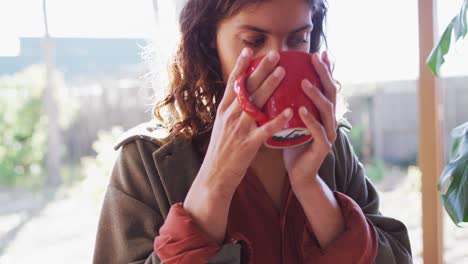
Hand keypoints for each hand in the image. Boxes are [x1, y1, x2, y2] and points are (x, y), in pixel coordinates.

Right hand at [183, 48, 291, 242]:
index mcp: (223, 110)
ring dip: (270, 86)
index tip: (250, 50)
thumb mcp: (222, 126)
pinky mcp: (248, 144)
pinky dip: (276, 120)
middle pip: (247, 88)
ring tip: (283, 72)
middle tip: (275, 55)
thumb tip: (242, 96)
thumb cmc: (221, 151)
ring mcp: (238, 129)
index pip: (233, 84)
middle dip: (261, 70)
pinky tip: (288, 112)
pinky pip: (264, 130)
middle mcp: (230, 116)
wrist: (214, 176)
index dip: (241, 66)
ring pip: (256, 103)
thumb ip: (232, 111)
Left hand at [283, 51, 338, 192]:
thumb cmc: (292, 145)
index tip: (318, 53)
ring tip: (303, 82)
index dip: (324, 70)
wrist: (298, 174)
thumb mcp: (291, 120)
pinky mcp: (323, 148)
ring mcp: (328, 134)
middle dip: (324, 75)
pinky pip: (318, 132)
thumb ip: (290, 103)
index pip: (325, 87)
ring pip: (326, 111)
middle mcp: (329, 121)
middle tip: (315, 59)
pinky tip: (300, 110)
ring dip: (315, 95)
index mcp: (322, 113)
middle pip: (331, 93)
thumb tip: (272, 81)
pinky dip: (310, 120)